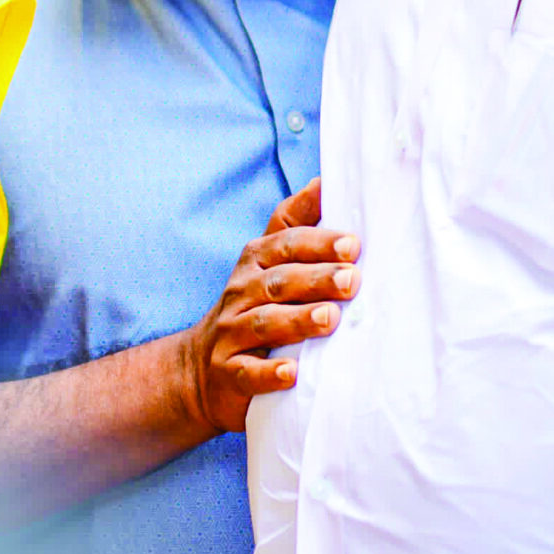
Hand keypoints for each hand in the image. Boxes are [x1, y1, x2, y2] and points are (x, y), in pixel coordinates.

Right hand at [183, 177, 358, 435]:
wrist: (200, 370)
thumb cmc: (250, 307)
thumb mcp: (266, 262)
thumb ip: (295, 223)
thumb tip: (323, 180)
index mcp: (255, 263)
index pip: (285, 245)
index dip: (317, 243)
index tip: (353, 245)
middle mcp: (240, 292)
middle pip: (279, 282)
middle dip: (317, 279)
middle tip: (353, 280)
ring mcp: (231, 333)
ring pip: (264, 322)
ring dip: (297, 320)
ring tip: (330, 319)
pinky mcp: (228, 372)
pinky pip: (247, 371)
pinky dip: (268, 372)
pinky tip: (291, 373)